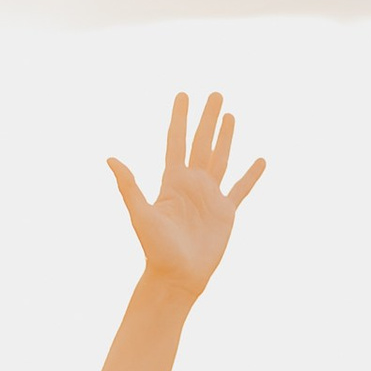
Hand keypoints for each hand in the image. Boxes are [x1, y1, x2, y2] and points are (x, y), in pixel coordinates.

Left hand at [107, 92, 264, 300]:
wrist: (177, 277)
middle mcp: (192, 184)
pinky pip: (241, 189)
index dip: (180, 118)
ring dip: (226, 137)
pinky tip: (260, 160)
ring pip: (220, 158)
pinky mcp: (226, 212)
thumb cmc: (156, 249)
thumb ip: (129, 186)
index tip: (183, 95)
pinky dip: (251, 175)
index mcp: (172, 181)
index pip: (176, 141)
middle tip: (215, 93)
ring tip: (230, 114)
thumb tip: (110, 159)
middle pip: (201, 143)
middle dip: (207, 119)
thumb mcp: (140, 214)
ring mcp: (210, 197)